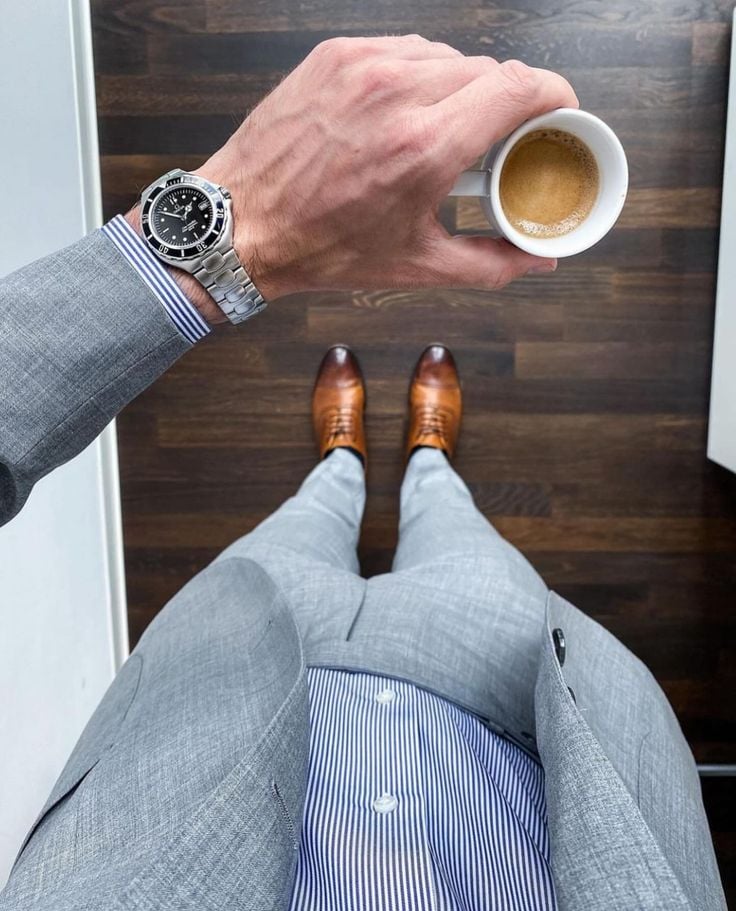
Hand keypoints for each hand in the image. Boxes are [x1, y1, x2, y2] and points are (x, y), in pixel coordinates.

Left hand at [195, 36, 576, 303]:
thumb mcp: (417, 264)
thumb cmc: (325, 248)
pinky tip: (405, 111)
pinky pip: (404, 50)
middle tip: (494, 141)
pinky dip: (418, 76)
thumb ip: (492, 262)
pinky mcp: (336, 54)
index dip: (554, 96)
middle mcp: (398, 93)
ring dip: (459, 89)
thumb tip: (541, 260)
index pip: (520, 86)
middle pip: (488, 71)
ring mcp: (363, 65)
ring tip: (442, 130)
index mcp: (425, 147)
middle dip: (504, 104)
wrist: (244, 224)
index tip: (558, 114)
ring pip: (447, 57)